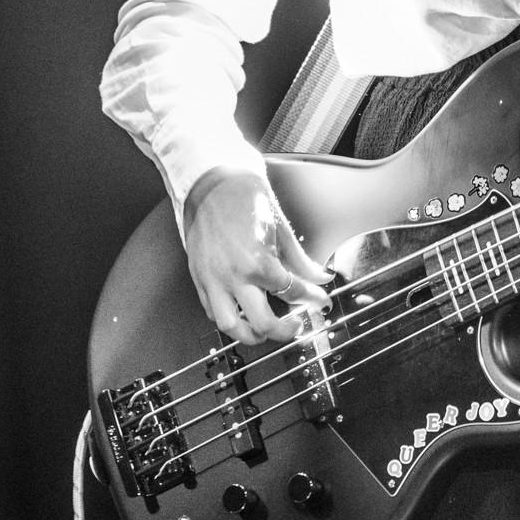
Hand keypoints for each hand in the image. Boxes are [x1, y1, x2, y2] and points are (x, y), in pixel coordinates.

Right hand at [182, 167, 331, 345]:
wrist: (212, 183)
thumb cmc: (245, 199)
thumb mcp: (280, 229)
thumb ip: (301, 260)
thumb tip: (320, 277)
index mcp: (258, 262)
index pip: (292, 293)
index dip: (312, 299)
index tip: (320, 301)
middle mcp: (234, 277)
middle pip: (263, 323)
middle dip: (285, 331)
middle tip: (296, 326)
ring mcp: (213, 280)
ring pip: (231, 327)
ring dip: (251, 335)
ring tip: (265, 330)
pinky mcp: (199, 279)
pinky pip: (212, 312)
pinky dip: (229, 319)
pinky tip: (242, 313)